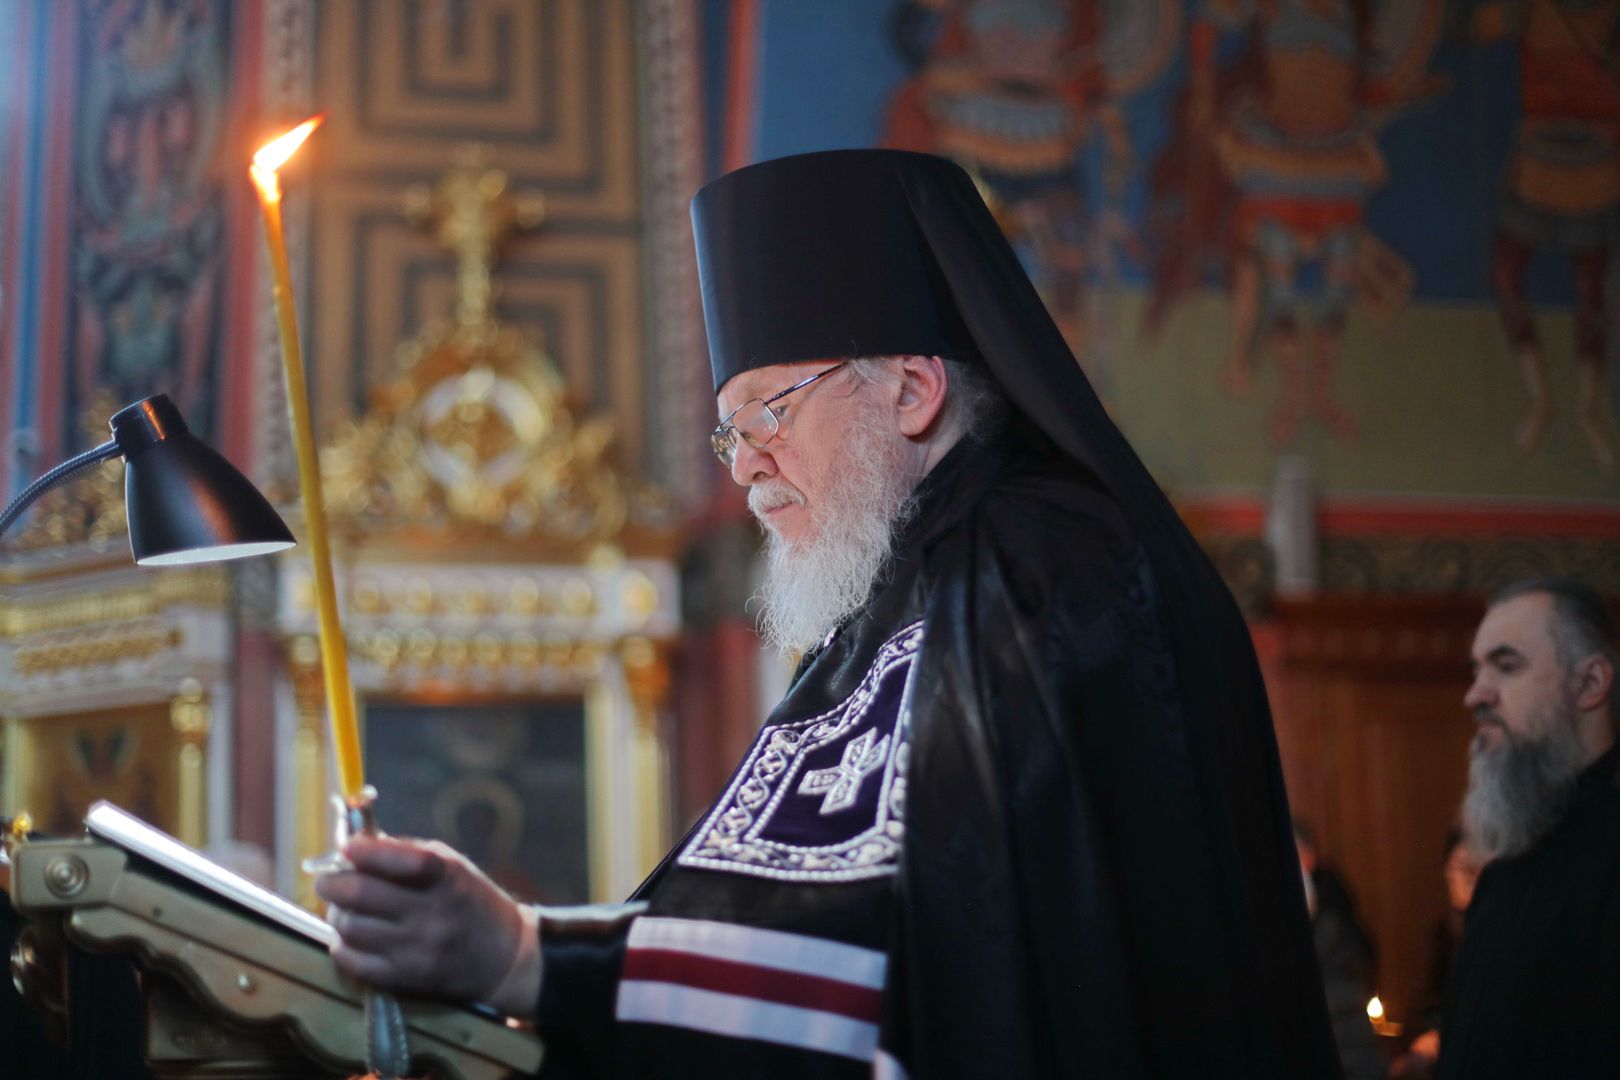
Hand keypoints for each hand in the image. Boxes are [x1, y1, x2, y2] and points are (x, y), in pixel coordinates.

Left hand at [313, 834, 536, 1010]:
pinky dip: (342, 946)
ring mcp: (415, 949)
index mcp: (444, 876)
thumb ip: (404, 854)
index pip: (393, 859)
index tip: (348, 848)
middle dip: (331, 883)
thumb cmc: (470, 900)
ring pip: (350, 928)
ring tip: (344, 910)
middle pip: (359, 894)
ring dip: (337, 915)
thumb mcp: (451, 865)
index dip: (361, 851)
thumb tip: (352, 849)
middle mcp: (429, 913)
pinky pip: (354, 963)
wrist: (503, 957)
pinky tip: (350, 938)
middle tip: (327, 881)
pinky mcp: (405, 979)